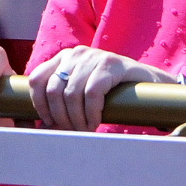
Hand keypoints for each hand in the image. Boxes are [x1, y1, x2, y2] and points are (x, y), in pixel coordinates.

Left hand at [29, 46, 174, 130]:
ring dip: (76, 119)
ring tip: (85, 129)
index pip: (37, 79)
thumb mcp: (82, 92)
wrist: (149, 84)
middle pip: (53, 90)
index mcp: (64, 58)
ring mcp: (94, 56)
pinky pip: (92, 93)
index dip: (39, 105)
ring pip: (70, 94)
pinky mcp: (111, 64)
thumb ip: (63, 101)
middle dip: (61, 117)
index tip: (50, 122)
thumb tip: (42, 126)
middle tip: (72, 131)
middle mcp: (76, 53)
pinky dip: (91, 113)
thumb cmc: (112, 93)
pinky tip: (96, 122)